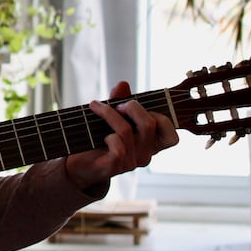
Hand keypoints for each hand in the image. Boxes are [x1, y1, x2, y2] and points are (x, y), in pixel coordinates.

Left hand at [63, 81, 179, 193]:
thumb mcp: (113, 116)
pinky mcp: (114, 167)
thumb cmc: (99, 138)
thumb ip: (120, 100)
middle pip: (149, 124)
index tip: (144, 109)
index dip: (163, 119)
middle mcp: (145, 155)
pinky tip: (101, 137)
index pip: (172, 138)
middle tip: (117, 104)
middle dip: (132, 106)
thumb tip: (123, 84)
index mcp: (150, 144)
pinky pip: (118, 147)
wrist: (79, 163)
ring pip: (127, 130)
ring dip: (109, 113)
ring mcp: (131, 163)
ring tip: (96, 107)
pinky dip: (108, 135)